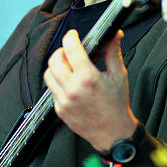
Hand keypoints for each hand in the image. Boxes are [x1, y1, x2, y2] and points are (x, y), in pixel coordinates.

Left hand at [44, 29, 138, 151]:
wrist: (113, 133)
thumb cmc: (117, 105)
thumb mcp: (118, 75)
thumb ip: (113, 52)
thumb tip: (115, 34)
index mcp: (88, 78)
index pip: (71, 49)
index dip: (71, 37)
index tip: (73, 35)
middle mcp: (73, 89)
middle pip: (54, 60)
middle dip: (61, 52)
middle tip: (69, 52)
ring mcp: (64, 101)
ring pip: (48, 75)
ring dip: (56, 67)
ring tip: (68, 68)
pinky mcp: (60, 110)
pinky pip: (52, 90)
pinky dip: (59, 83)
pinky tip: (71, 84)